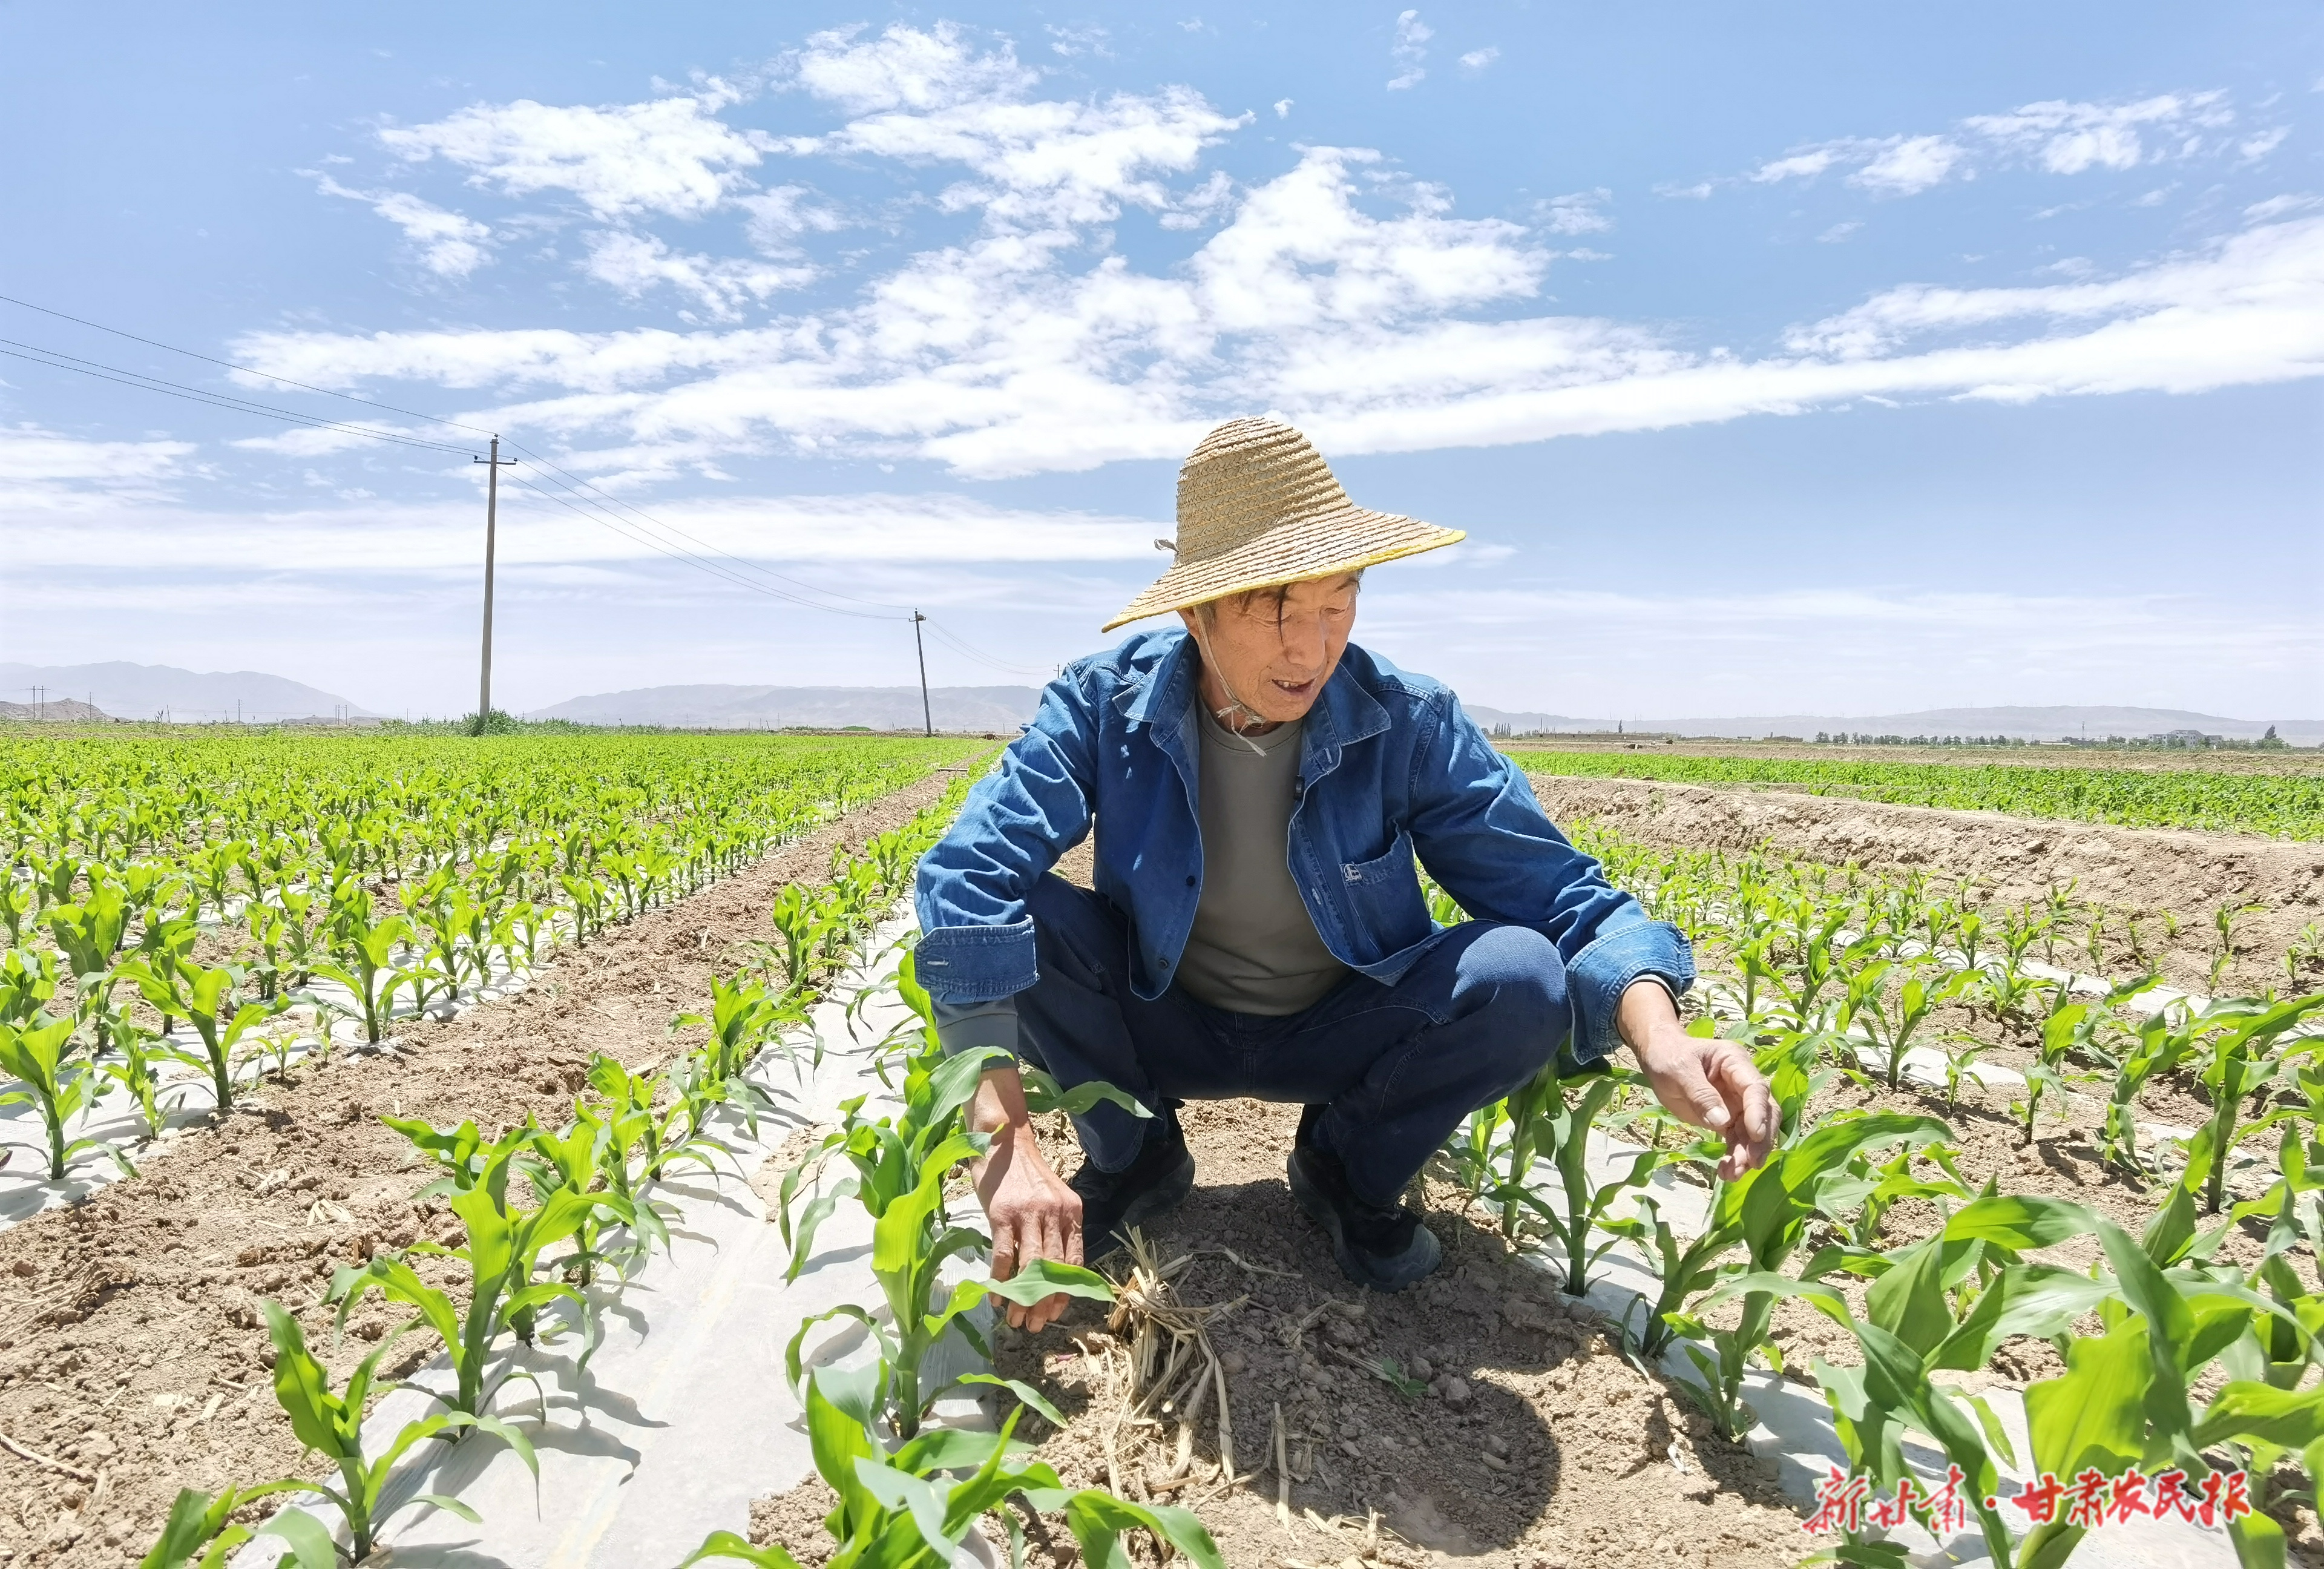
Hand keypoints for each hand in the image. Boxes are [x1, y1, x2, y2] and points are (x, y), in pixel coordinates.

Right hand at [970, 1069, 1083, 1331]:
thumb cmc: (1026, 1176)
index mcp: (1072, 1212)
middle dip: (1045, 1302)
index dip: (1066, 1291)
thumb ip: (1056, 1230)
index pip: (1074, 1260)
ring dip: (1023, 1299)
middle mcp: (1054, 1214)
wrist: (1003, 1143)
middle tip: (1035, 1326)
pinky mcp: (1002, 1214)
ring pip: (1030, 1267)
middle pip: (1053, 1269)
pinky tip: (997, 1297)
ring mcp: (1028, 1214)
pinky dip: (1000, 1281)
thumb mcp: (1052, 1200)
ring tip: (1016, 1320)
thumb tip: (1053, 1275)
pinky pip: (1003, 1256)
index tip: (1056, 1312)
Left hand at [1619, 979, 1775, 1179]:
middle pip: (1764, 1113)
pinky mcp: (1728, 1120)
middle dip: (1760, 1140)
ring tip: (1732, 1175)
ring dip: (1747, 1154)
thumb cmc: (1669, 1056)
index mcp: (1735, 1063)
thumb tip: (1722, 1122)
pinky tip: (1726, 1173)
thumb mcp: (1679, 1070)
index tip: (1754, 1135)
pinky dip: (1734, 1156)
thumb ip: (1700, 1094)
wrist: (1659, 1058)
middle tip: (1750, 1163)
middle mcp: (1743, 1084)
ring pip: (1752, 1132)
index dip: (1758, 1112)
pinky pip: (1737, 1140)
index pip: (1755, 1088)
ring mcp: (1738, 1103)